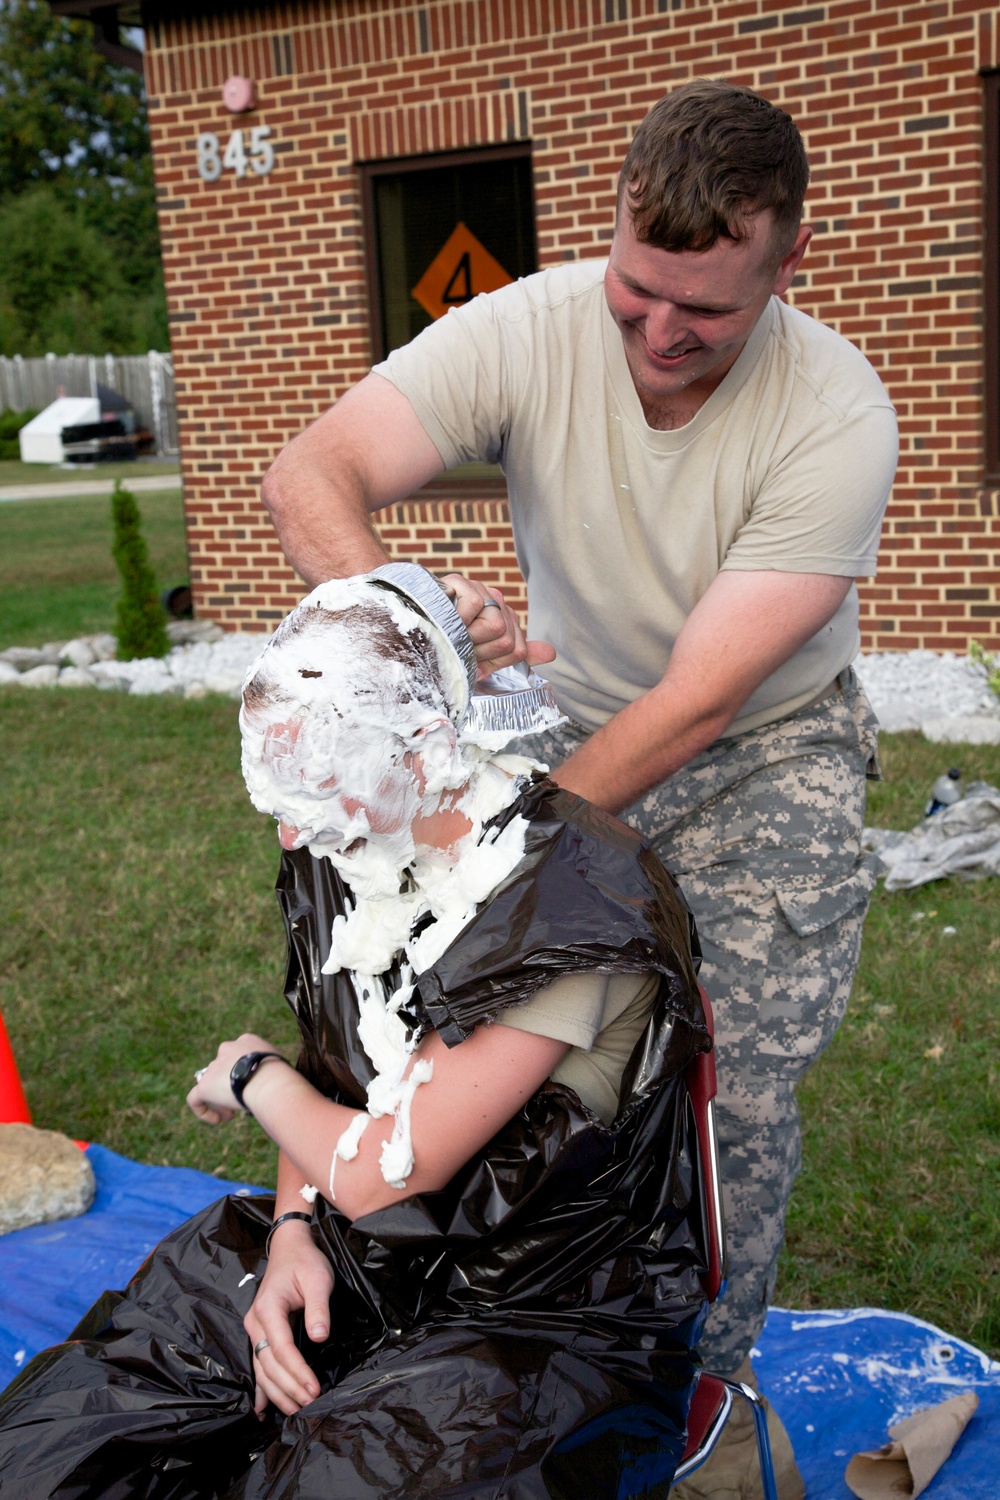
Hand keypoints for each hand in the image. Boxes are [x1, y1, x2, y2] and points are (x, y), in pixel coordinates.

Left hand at [186, 1033, 279, 1124]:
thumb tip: (275, 1084)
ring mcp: (214, 1066)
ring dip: (220, 1100)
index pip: (238, 1056)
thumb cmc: (283, 1076)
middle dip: (229, 1086)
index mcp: (246, 1041)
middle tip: (240, 1102)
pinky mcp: (204, 1085)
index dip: (241, 1073)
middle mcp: (227, 1049)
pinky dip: (203, 1110)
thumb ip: (269, 1069)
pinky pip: (195, 1099)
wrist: (269, 1081)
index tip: (251, 1087)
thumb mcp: (278, 1065)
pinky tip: (218, 1120)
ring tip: (232, 1115)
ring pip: (211, 1084)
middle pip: (223, 1069)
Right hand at [244, 1222, 334, 1416]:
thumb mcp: (318, 1278)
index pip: (281, 1349)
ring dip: (277, 1393)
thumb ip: (318, 1308)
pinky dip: (262, 1387)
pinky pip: (258, 1364)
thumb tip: (320, 1336)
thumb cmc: (305, 1262)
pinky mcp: (260, 1333)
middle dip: (288, 1388)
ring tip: (295, 1411)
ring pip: (261, 1369)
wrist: (290, 1248)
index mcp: (268, 1309)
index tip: (314, 1389)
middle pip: (268, 1365)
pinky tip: (263, 1408)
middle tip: (309, 1406)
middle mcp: (255, 1323)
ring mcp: (254, 1329)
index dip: (297, 1372)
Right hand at [439, 572, 555, 677]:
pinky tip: (442, 618)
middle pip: (508, 639)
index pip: (518, 650)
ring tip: (450, 634)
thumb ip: (514, 655)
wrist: (408, 628)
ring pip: (496, 624)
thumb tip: (552, 653)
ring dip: (468, 638)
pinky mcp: (461, 581)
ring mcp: (479, 589)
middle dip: (480, 652)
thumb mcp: (479, 658)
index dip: (493, 661)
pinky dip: (457, 619)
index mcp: (503, 620)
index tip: (472, 659)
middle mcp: (495, 602)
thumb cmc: (443, 646)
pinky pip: (474, 606)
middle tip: (459, 647)